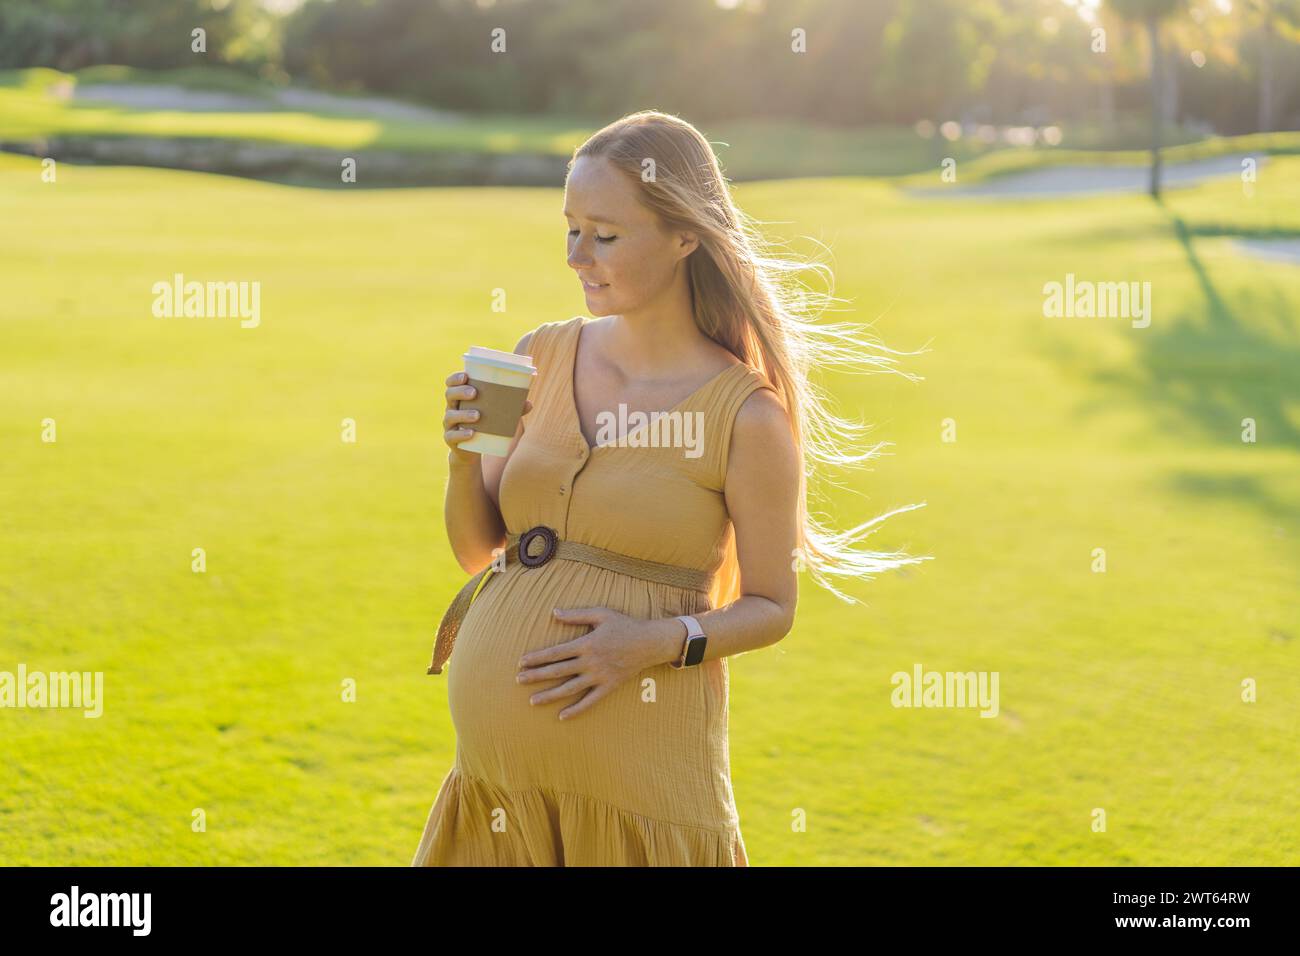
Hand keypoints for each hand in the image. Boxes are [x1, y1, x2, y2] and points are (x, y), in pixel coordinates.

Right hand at [443, 370, 530, 467]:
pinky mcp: (451, 440)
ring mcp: (450, 425)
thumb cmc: (483, 426)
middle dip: (460, 392)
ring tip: (478, 415)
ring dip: (463, 414)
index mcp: (460, 398)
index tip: (465, 375)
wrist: (470, 450)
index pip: (451, 384)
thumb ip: (510, 409)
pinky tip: (471, 433)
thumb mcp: (495, 415)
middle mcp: (451, 409)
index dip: (455, 378)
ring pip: (450, 416)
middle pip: (449, 395)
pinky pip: (452, 436)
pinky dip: (461, 435)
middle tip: (474, 393)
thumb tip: (529, 403)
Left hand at [516, 607, 678, 720]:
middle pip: (558, 671)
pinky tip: (562, 716)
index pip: (555, 653)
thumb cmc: (624, 625)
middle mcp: (590, 662)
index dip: (537, 658)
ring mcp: (599, 676)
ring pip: (569, 689)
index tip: (521, 663)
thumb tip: (554, 612)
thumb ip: (576, 615)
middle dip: (536, 676)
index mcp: (586, 644)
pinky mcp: (608, 687)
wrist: (649, 642)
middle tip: (518, 681)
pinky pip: (590, 701)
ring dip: (550, 695)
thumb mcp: (601, 614)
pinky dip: (576, 709)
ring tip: (532, 701)